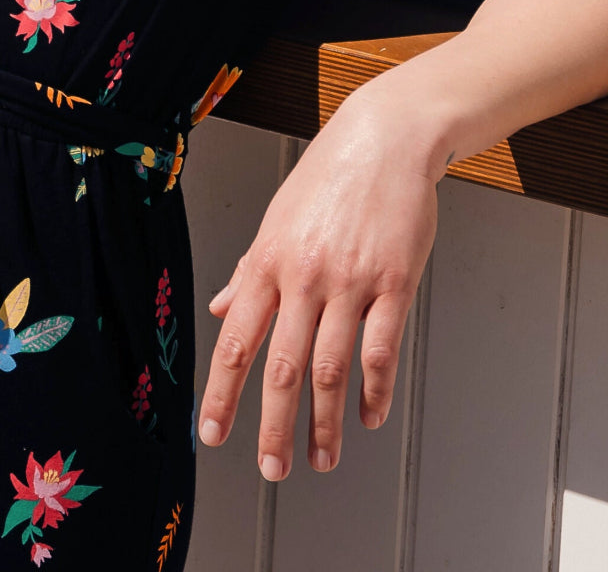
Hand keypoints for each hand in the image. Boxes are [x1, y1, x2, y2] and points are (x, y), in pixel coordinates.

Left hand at [197, 98, 440, 478]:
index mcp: (269, 262)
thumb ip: (250, 269)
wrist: (385, 138)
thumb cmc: (330, 176)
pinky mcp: (394, 282)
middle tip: (272, 468)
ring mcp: (351, 281)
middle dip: (274, 426)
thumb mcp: (277, 218)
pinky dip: (375, 390)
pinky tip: (370, 415)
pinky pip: (382, 348)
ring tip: (322, 459)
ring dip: (325, 423)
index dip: (223, 392)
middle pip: (283, 367)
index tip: (214, 433)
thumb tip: (222, 309)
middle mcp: (305, 275)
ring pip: (332, 368)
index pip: (238, 341)